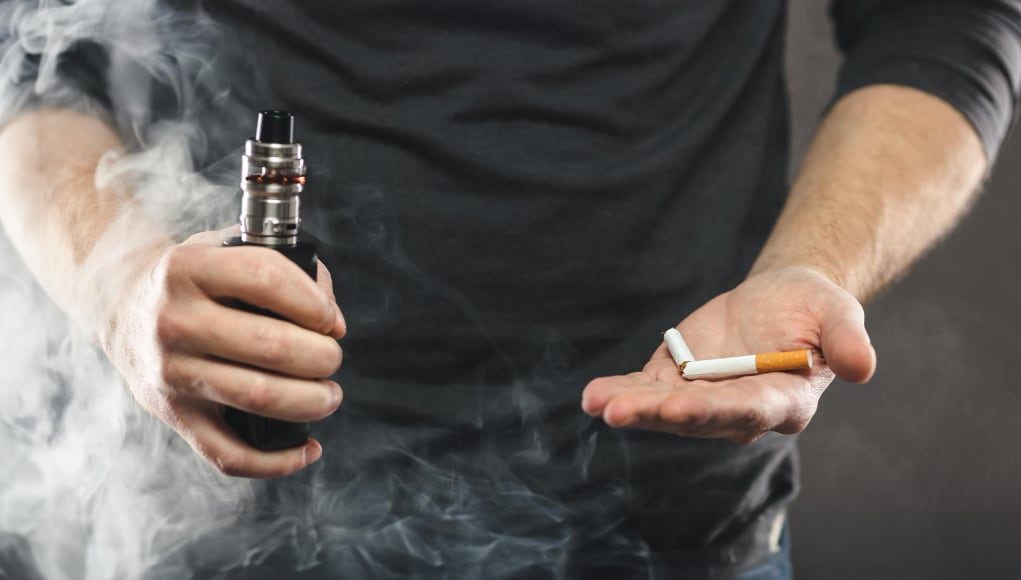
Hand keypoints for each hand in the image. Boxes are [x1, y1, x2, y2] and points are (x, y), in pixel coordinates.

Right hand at [99, 228, 345, 477]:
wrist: (119, 303)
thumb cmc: (194, 278)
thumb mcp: (224, 248)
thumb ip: (285, 265)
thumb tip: (331, 315)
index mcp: (187, 269)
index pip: (267, 280)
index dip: (315, 303)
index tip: (331, 320)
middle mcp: (173, 321)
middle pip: (273, 346)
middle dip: (323, 357)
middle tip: (332, 357)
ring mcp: (170, 372)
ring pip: (259, 397)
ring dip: (312, 401)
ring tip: (329, 395)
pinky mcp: (173, 415)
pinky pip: (229, 454)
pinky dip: (277, 461)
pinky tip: (308, 448)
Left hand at [581, 266, 875, 442]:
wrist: (780, 299)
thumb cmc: (813, 308)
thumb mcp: (836, 312)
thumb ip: (846, 339)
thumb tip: (862, 367)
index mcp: (783, 400)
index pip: (748, 409)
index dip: (714, 410)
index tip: (680, 409)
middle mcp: (739, 411)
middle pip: (698, 416)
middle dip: (659, 414)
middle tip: (621, 412)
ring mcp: (703, 400)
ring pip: (663, 408)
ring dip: (631, 407)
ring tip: (598, 404)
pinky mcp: (676, 383)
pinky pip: (644, 390)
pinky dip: (619, 392)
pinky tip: (592, 396)